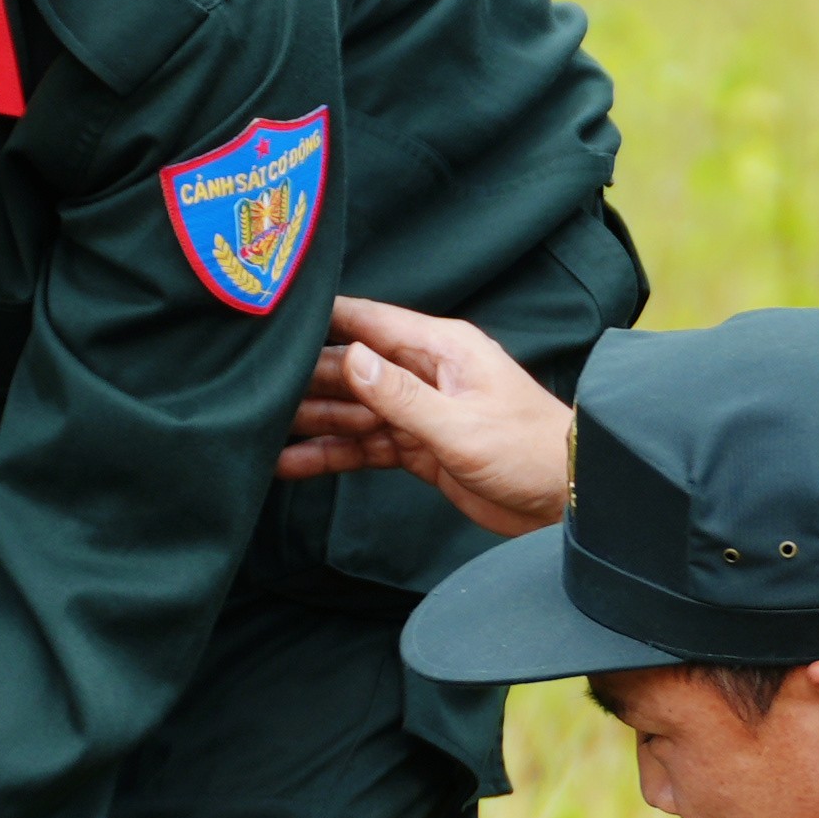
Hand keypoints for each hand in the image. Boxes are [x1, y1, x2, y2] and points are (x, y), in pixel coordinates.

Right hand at [271, 298, 579, 530]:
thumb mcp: (460, 425)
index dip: (321, 317)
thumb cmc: (529, 452)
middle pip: (351, 367)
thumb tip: (349, 356)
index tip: (272, 315)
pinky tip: (293, 462)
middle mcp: (427, 373)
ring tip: (257, 430)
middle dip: (303, 377)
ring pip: (353, 409)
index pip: (368, 321)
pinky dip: (331, 454)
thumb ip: (401, 395)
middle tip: (250, 387)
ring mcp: (422, 411)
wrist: (568, 502)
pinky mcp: (420, 448)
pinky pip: (365, 445)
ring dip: (310, 420)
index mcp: (442, 349)